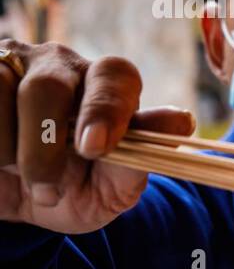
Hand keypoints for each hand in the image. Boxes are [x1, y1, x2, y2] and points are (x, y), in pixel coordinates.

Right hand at [0, 39, 194, 234]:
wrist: (15, 205)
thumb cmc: (71, 192)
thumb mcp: (108, 191)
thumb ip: (138, 160)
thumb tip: (181, 121)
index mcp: (106, 85)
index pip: (115, 76)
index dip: (106, 109)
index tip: (93, 148)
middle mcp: (59, 64)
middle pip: (47, 87)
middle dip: (43, 147)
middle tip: (47, 188)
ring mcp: (11, 63)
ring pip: (0, 94)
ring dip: (9, 152)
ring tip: (17, 173)